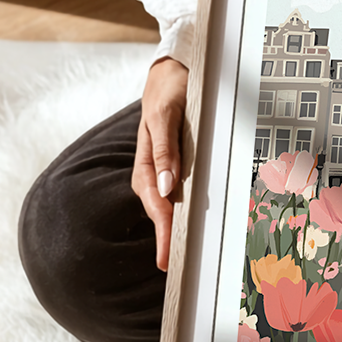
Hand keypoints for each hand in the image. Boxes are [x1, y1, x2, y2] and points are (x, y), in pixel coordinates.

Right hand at [132, 57, 188, 271]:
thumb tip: (166, 187)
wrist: (173, 69)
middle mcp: (156, 170)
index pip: (156, 204)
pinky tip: (193, 227)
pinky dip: (185, 212)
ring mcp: (167, 169)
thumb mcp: (166, 113)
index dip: (162, 233)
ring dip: (175, 230)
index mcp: (148, 161)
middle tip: (177, 271)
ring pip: (170, 206)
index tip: (166, 259)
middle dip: (168, 240)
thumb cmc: (169, 89)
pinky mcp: (178, 165)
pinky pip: (181, 194)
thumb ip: (165, 148)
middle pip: (162, 212)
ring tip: (183, 258)